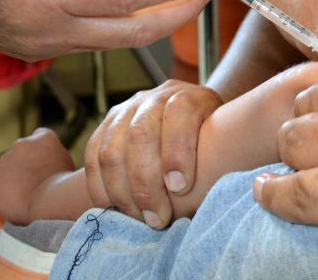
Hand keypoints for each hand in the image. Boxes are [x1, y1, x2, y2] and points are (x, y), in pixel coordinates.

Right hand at [83, 79, 222, 227]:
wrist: (193, 121)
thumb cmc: (212, 142)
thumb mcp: (224, 143)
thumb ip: (215, 161)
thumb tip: (206, 203)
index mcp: (189, 98)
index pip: (179, 116)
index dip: (177, 153)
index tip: (181, 189)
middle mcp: (155, 98)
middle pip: (141, 135)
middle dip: (146, 183)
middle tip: (157, 219)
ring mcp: (127, 108)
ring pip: (112, 148)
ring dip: (121, 190)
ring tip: (136, 218)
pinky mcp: (107, 124)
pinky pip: (93, 154)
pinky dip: (99, 185)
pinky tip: (111, 207)